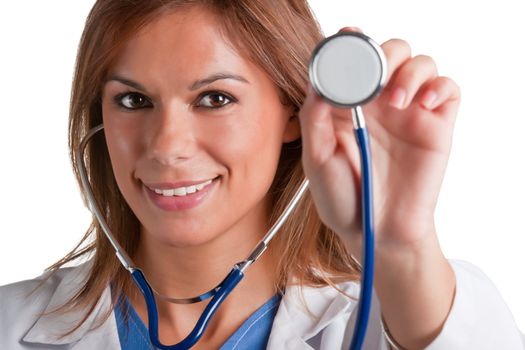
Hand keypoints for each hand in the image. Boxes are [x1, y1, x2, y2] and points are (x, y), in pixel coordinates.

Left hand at [299, 27, 460, 257]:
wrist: (376, 232)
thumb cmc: (343, 198)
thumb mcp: (317, 160)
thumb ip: (314, 120)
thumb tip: (319, 83)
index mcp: (346, 106)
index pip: (351, 62)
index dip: (350, 44)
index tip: (346, 39)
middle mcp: (377, 104)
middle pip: (389, 52)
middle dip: (383, 53)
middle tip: (375, 77)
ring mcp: (408, 113)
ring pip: (420, 63)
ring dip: (409, 71)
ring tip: (397, 102)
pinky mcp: (435, 126)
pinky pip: (448, 89)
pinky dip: (439, 87)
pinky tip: (422, 107)